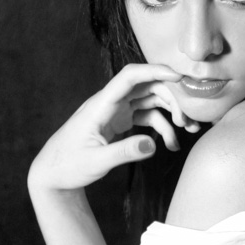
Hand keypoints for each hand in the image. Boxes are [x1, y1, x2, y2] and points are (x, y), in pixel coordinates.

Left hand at [28, 64, 199, 191]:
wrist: (53, 173)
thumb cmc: (68, 165)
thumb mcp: (96, 162)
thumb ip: (124, 153)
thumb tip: (152, 145)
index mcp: (101, 105)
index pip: (130, 77)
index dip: (155, 71)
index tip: (180, 76)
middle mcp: (110, 102)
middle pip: (147, 86)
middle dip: (173, 98)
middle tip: (190, 120)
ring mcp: (116, 111)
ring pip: (151, 100)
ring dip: (172, 112)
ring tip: (189, 131)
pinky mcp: (120, 121)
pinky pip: (147, 116)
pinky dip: (163, 127)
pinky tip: (171, 144)